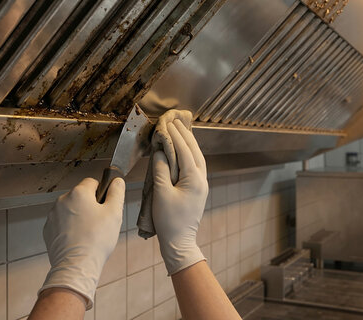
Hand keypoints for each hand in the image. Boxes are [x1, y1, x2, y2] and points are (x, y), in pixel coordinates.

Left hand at [39, 177, 124, 308]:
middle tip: (99, 222)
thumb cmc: (96, 240)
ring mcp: (52, 216)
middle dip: (89, 205)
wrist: (77, 265)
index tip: (105, 206)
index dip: (101, 192)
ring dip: (78, 216)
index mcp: (78, 193)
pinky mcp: (48, 230)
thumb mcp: (114, 213)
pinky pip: (61, 223)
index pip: (92, 181)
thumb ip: (117, 192)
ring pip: (70, 210)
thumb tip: (117, 181)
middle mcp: (62, 200)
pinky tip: (78, 239)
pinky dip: (69, 228)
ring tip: (88, 233)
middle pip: (80, 196)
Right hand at [152, 119, 207, 274]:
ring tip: (181, 129)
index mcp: (194, 179)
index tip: (168, 122)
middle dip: (185, 134)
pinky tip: (184, 149)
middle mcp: (202, 179)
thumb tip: (161, 152)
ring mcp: (202, 184)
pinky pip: (196, 165)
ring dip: (189, 142)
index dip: (175, 135)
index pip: (185, 151)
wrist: (179, 242)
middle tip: (175, 120)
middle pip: (195, 151)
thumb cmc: (168, 221)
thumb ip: (160, 170)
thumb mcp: (161, 194)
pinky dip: (190, 153)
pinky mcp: (198, 189)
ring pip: (198, 157)